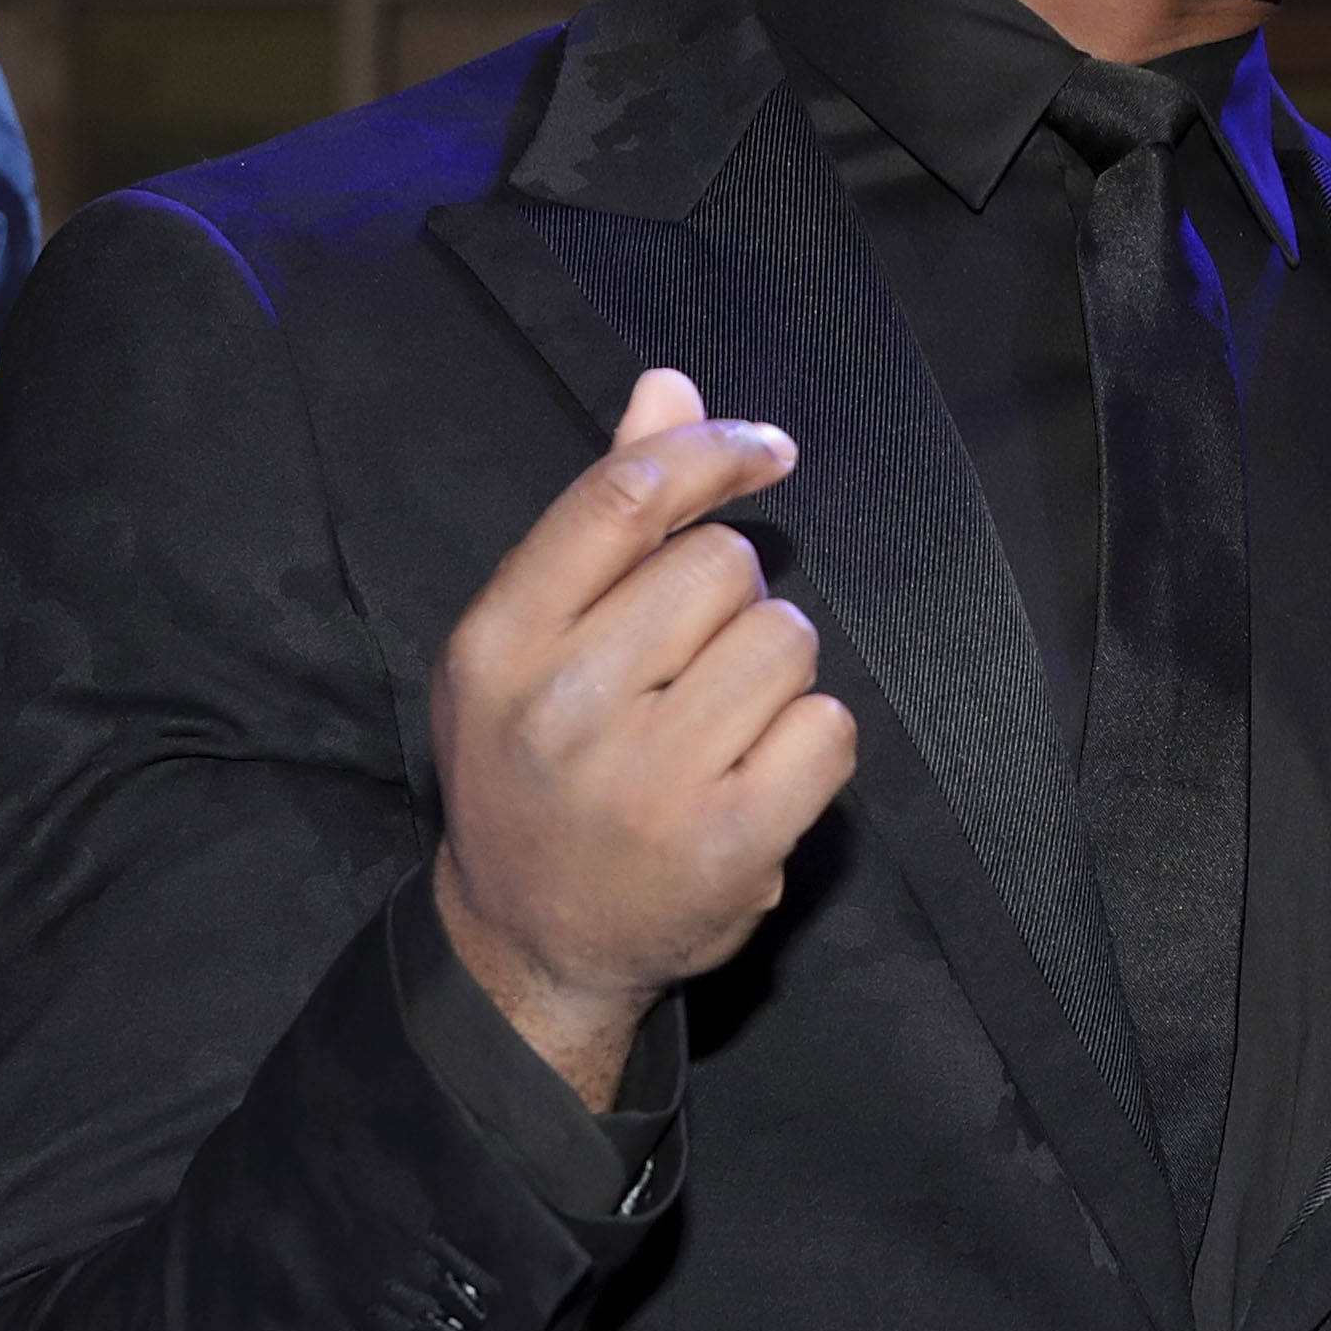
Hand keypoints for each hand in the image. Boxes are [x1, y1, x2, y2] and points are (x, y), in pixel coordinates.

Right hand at [432, 368, 857, 1100]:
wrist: (531, 944)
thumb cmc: (534, 770)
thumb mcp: (530, 640)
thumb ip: (602, 515)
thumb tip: (670, 386)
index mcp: (501, 642)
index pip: (626, 496)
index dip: (713, 451)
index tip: (768, 451)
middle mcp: (564, 706)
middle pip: (723, 566)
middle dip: (731, 601)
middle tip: (688, 668)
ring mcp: (647, 781)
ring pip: (785, 641)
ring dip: (773, 672)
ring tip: (714, 729)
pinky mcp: (728, 844)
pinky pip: (829, 727)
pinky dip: (812, 744)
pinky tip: (757, 777)